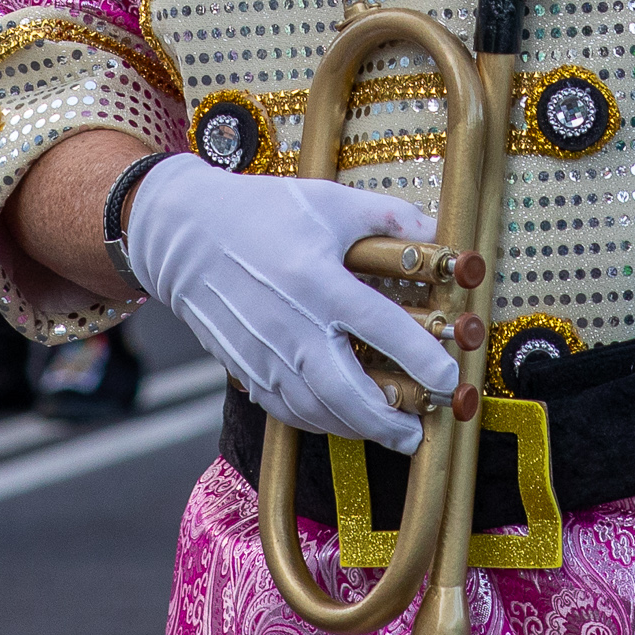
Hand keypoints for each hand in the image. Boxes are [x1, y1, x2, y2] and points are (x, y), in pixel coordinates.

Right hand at [122, 155, 460, 451]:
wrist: (185, 234)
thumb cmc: (261, 211)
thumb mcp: (329, 201)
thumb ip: (388, 218)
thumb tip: (436, 233)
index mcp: (317, 280)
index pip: (380, 327)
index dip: (421, 357)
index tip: (450, 378)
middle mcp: (291, 325)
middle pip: (345, 391)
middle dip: (387, 422)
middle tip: (418, 433)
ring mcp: (264, 353)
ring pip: (316, 410)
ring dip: (357, 429)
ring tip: (391, 433)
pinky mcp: (245, 368)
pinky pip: (287, 410)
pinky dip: (320, 422)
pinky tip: (344, 420)